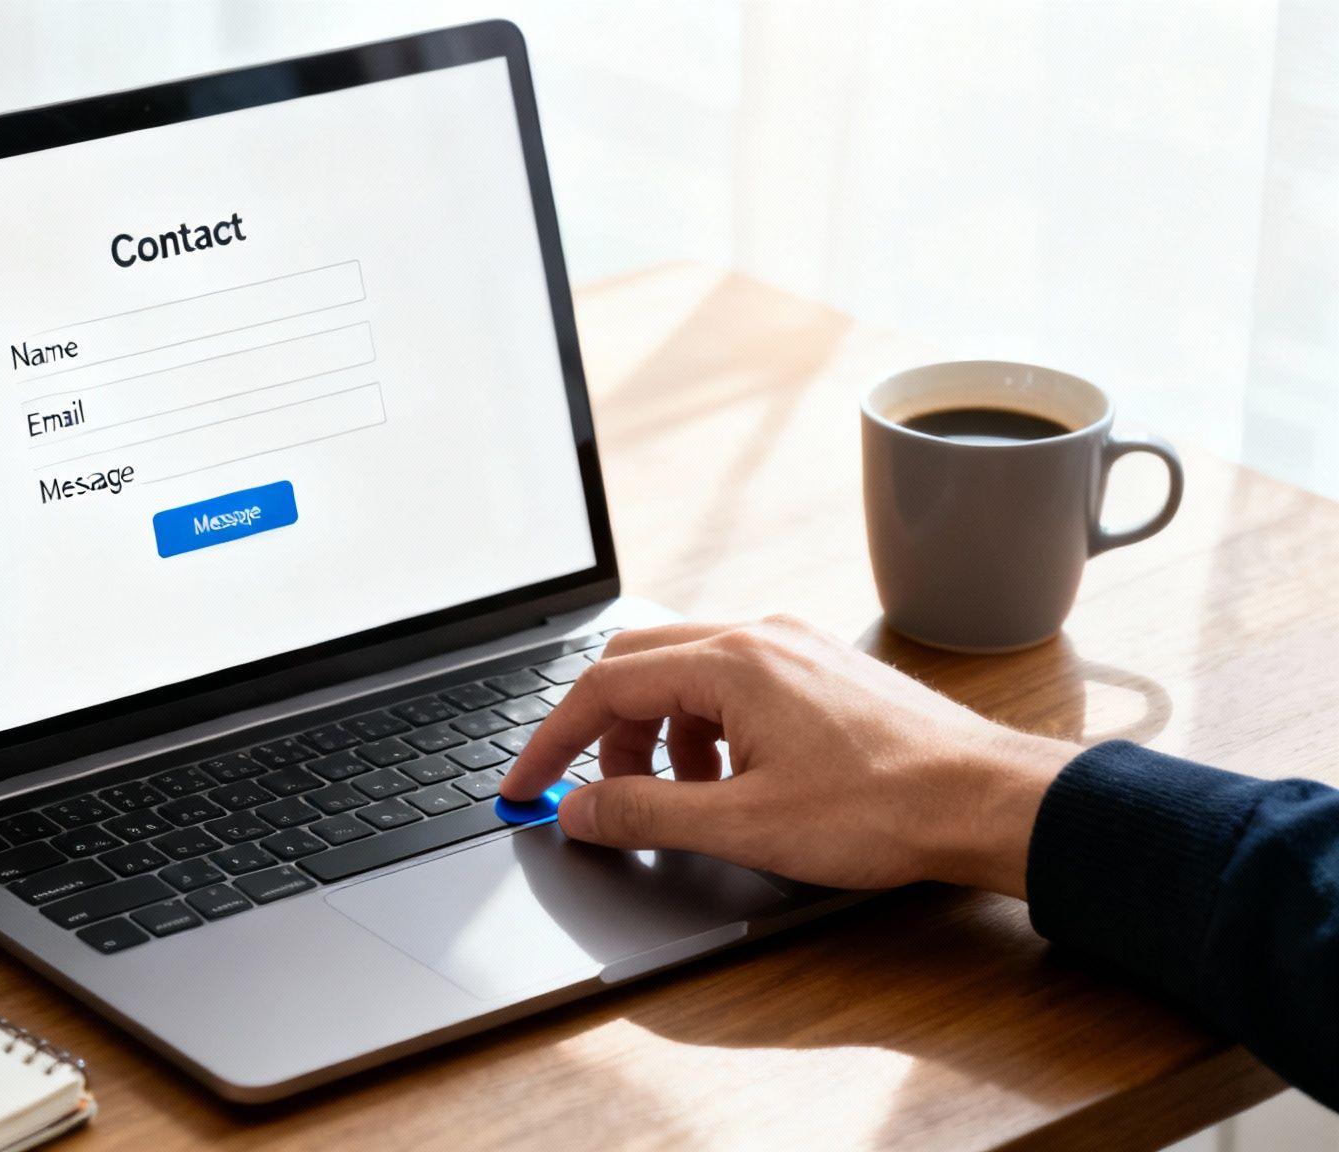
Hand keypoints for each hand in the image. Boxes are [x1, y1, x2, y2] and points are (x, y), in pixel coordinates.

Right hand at [498, 617, 1078, 896]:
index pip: (602, 686)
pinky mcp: (818, 668)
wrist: (986, 801)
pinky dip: (704, 730)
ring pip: (684, 675)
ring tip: (680, 799)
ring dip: (657, 735)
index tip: (524, 787)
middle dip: (602, 735)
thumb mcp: (744, 824)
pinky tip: (732, 781)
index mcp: (730, 662)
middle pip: (635, 666)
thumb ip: (646, 812)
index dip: (550, 742)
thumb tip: (578, 809)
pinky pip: (731, 684)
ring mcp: (792, 646)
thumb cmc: (883, 808)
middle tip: (597, 795)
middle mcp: (757, 635)